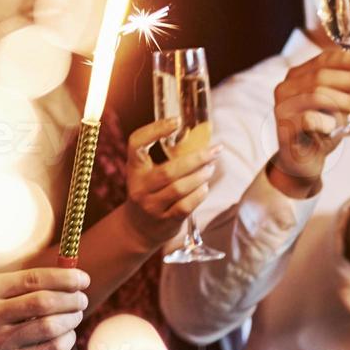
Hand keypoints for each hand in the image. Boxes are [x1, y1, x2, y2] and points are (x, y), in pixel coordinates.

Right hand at [0, 267, 91, 349]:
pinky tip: (67, 335)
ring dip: (71, 319)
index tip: (83, 280)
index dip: (64, 278)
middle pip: (44, 303)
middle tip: (82, 300)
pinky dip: (66, 340)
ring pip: (50, 327)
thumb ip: (30, 284)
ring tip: (75, 316)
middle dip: (71, 299)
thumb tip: (74, 279)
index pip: (34, 279)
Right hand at [124, 119, 220, 248]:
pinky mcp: (165, 221)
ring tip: (211, 168)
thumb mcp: (146, 173)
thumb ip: (165, 157)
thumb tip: (201, 136)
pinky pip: (186, 206)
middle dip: (197, 159)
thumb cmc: (149, 191)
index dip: (154, 130)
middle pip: (169, 171)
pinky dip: (199, 194)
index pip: (136, 143)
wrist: (138, 228)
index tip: (177, 121)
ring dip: (201, 176)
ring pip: (179, 188)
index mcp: (134, 168)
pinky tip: (204, 186)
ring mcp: (151, 206)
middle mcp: (139, 187)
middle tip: (215, 150)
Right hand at [269, 50, 349, 194]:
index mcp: (298, 76)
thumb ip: (346, 87)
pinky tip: (334, 128)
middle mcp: (286, 87)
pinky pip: (309, 119)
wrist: (303, 161)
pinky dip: (327, 121)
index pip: (323, 60)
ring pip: (317, 95)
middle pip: (321, 75)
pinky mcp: (284, 126)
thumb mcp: (337, 104)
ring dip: (348, 102)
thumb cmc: (322, 130)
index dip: (346, 59)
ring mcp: (283, 106)